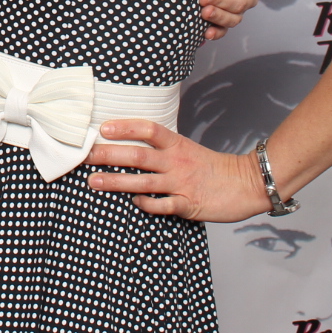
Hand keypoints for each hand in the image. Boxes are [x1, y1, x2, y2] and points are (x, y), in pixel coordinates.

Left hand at [86, 120, 267, 222]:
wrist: (247, 184)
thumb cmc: (214, 167)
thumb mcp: (188, 149)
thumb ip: (163, 148)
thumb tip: (131, 146)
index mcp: (177, 145)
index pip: (148, 130)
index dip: (125, 127)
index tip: (103, 128)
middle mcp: (176, 162)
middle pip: (137, 155)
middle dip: (108, 155)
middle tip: (84, 155)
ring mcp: (181, 183)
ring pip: (142, 182)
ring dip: (115, 181)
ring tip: (93, 181)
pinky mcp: (188, 204)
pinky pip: (161, 205)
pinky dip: (145, 204)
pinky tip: (133, 203)